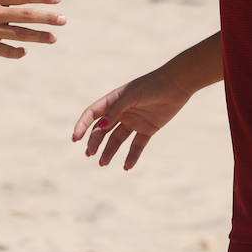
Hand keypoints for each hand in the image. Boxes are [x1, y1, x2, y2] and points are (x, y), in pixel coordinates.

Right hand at [72, 66, 192, 169]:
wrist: (176, 85)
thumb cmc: (151, 86)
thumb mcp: (131, 95)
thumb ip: (116, 110)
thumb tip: (100, 127)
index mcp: (113, 100)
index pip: (92, 114)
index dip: (82, 125)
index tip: (75, 138)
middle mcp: (121, 112)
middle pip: (102, 130)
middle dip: (94, 142)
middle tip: (89, 154)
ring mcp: (133, 121)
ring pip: (117, 140)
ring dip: (109, 151)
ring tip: (103, 163)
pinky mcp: (147, 129)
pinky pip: (136, 146)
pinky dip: (132, 156)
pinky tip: (127, 167)